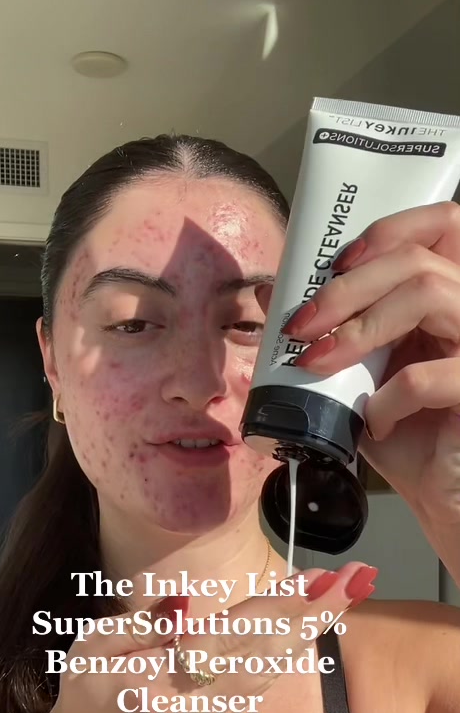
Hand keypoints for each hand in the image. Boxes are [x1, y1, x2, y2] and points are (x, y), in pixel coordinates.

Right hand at [46, 561, 374, 712]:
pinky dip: (290, 649)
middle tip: (354, 579)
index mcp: (165, 683)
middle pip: (267, 651)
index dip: (276, 606)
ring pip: (272, 667)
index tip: (313, 578)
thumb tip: (188, 602)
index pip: (232, 635)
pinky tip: (307, 626)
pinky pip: (263, 680)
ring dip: (309, 628)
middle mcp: (202, 704)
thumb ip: (140, 625)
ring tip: (341, 594)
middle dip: (313, 613)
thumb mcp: (91, 651)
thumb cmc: (84, 699)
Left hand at [280, 201, 459, 525]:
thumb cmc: (407, 429)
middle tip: (300, 325)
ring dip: (359, 328)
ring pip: (429, 294)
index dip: (390, 229)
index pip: (444, 223)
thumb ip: (332, 330)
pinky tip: (373, 421)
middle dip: (346, 287)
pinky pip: (429, 376)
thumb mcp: (362, 372)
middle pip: (419, 258)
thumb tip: (270, 294)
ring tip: (318, 363)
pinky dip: (388, 399)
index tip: (336, 263)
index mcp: (452, 294)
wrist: (440, 490)